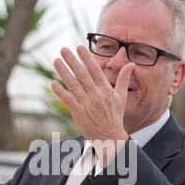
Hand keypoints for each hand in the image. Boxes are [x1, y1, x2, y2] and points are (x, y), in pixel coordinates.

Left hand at [51, 45, 134, 166]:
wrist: (109, 137)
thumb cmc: (115, 116)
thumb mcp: (122, 97)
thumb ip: (124, 79)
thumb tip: (131, 64)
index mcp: (105, 90)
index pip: (95, 70)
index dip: (87, 58)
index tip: (79, 47)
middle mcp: (96, 95)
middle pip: (82, 74)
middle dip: (72, 61)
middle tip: (63, 49)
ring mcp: (86, 104)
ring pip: (73, 85)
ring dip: (64, 72)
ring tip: (56, 61)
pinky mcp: (78, 112)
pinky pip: (68, 100)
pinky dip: (60, 92)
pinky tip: (53, 83)